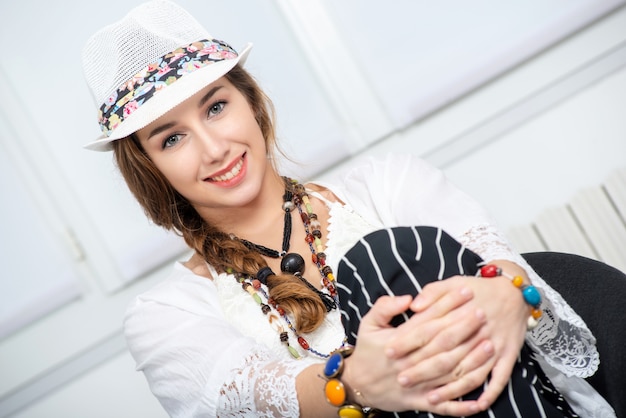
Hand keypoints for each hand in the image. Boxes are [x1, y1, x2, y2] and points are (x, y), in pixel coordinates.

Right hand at [344, 291, 491, 415]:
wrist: (357, 385)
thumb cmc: (366, 352)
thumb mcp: (368, 324)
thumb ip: (385, 307)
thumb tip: (408, 298)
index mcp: (398, 342)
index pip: (428, 320)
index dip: (448, 305)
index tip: (466, 291)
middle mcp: (410, 363)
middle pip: (443, 344)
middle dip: (465, 328)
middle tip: (483, 312)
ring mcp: (417, 384)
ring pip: (449, 372)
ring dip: (471, 360)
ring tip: (490, 344)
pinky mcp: (420, 403)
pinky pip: (445, 407)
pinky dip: (463, 406)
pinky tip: (481, 400)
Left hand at [386, 268, 528, 410]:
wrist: (514, 291)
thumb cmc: (477, 288)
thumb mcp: (453, 282)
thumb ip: (432, 293)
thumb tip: (413, 306)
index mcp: (460, 311)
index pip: (428, 328)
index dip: (407, 341)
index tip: (389, 351)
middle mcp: (476, 330)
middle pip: (445, 353)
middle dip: (421, 368)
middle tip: (401, 379)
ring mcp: (494, 345)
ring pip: (469, 371)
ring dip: (449, 388)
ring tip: (429, 398)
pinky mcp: (509, 355)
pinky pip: (499, 379)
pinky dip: (488, 393)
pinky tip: (474, 406)